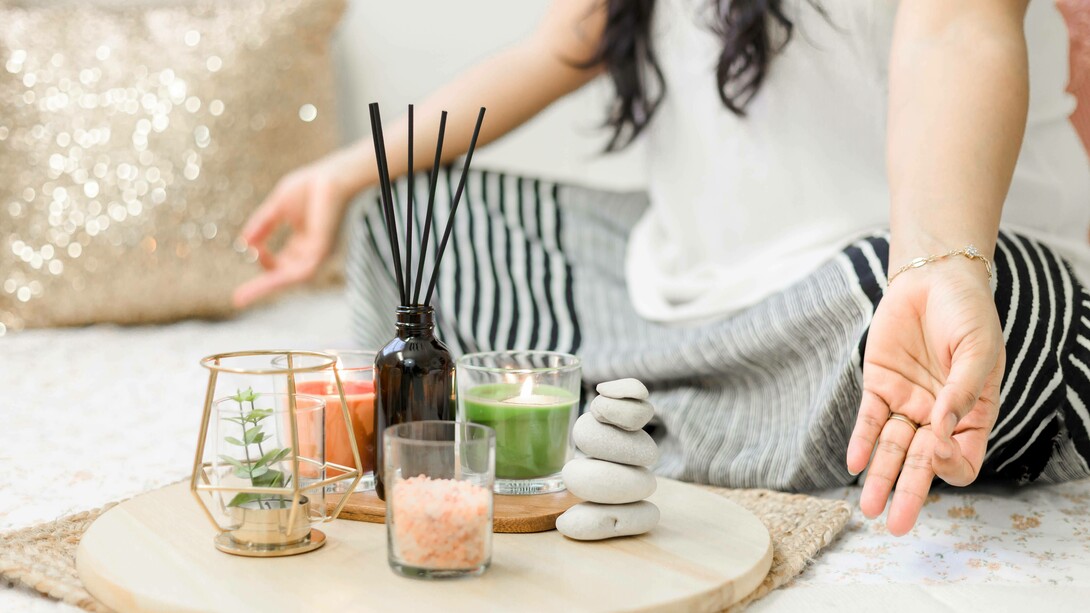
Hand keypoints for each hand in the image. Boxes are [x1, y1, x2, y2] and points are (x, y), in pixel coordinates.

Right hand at [233, 151, 360, 307]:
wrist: (332, 176)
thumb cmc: (310, 187)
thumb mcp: (277, 208)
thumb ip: (262, 225)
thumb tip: (244, 244)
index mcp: (303, 243)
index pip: (282, 264)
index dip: (264, 262)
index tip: (250, 250)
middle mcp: (311, 251)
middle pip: (284, 276)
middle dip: (262, 287)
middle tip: (238, 300)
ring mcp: (319, 252)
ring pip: (291, 278)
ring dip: (267, 287)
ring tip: (243, 297)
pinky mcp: (323, 250)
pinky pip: (302, 271)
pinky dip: (282, 277)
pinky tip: (266, 281)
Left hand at [846, 258, 1003, 535]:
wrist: (935, 280)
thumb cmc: (967, 315)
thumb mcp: (978, 351)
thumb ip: (961, 391)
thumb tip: (941, 430)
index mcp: (972, 415)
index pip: (962, 459)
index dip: (950, 464)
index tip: (939, 447)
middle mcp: (937, 417)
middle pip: (921, 465)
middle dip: (908, 493)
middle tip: (895, 525)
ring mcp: (907, 403)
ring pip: (891, 450)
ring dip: (879, 477)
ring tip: (868, 508)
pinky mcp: (879, 385)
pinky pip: (869, 420)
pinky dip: (861, 441)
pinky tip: (854, 464)